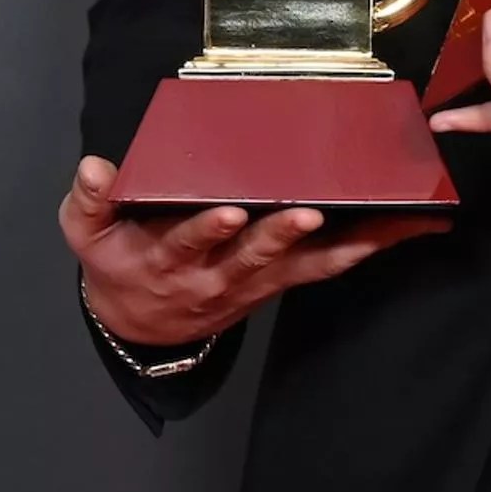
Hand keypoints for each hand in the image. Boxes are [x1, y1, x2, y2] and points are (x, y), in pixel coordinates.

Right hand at [58, 157, 442, 347]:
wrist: (140, 323)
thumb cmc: (118, 262)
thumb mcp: (88, 236)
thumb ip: (89, 203)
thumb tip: (94, 169)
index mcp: (168, 259)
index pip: (187, 244)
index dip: (207, 230)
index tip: (227, 211)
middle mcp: (216, 276)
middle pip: (251, 257)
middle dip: (279, 235)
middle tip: (308, 213)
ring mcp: (252, 283)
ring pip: (300, 265)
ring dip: (341, 244)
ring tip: (381, 223)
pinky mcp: (278, 282)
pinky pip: (324, 267)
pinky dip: (363, 248)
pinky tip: (402, 229)